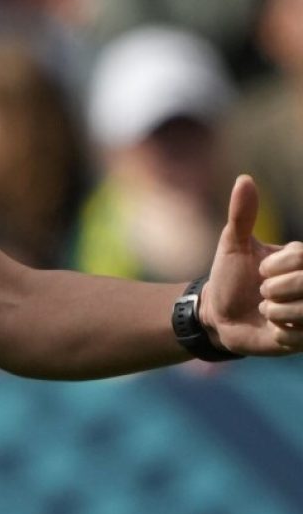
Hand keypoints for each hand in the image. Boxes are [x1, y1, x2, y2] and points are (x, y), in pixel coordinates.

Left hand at [199, 175, 302, 354]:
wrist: (219, 315)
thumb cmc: (228, 276)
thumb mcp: (232, 244)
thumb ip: (242, 214)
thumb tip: (244, 178)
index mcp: (300, 260)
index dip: (276, 266)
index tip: (260, 270)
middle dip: (275, 289)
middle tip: (262, 292)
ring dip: (275, 311)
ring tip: (266, 310)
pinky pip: (300, 335)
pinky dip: (279, 331)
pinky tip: (272, 328)